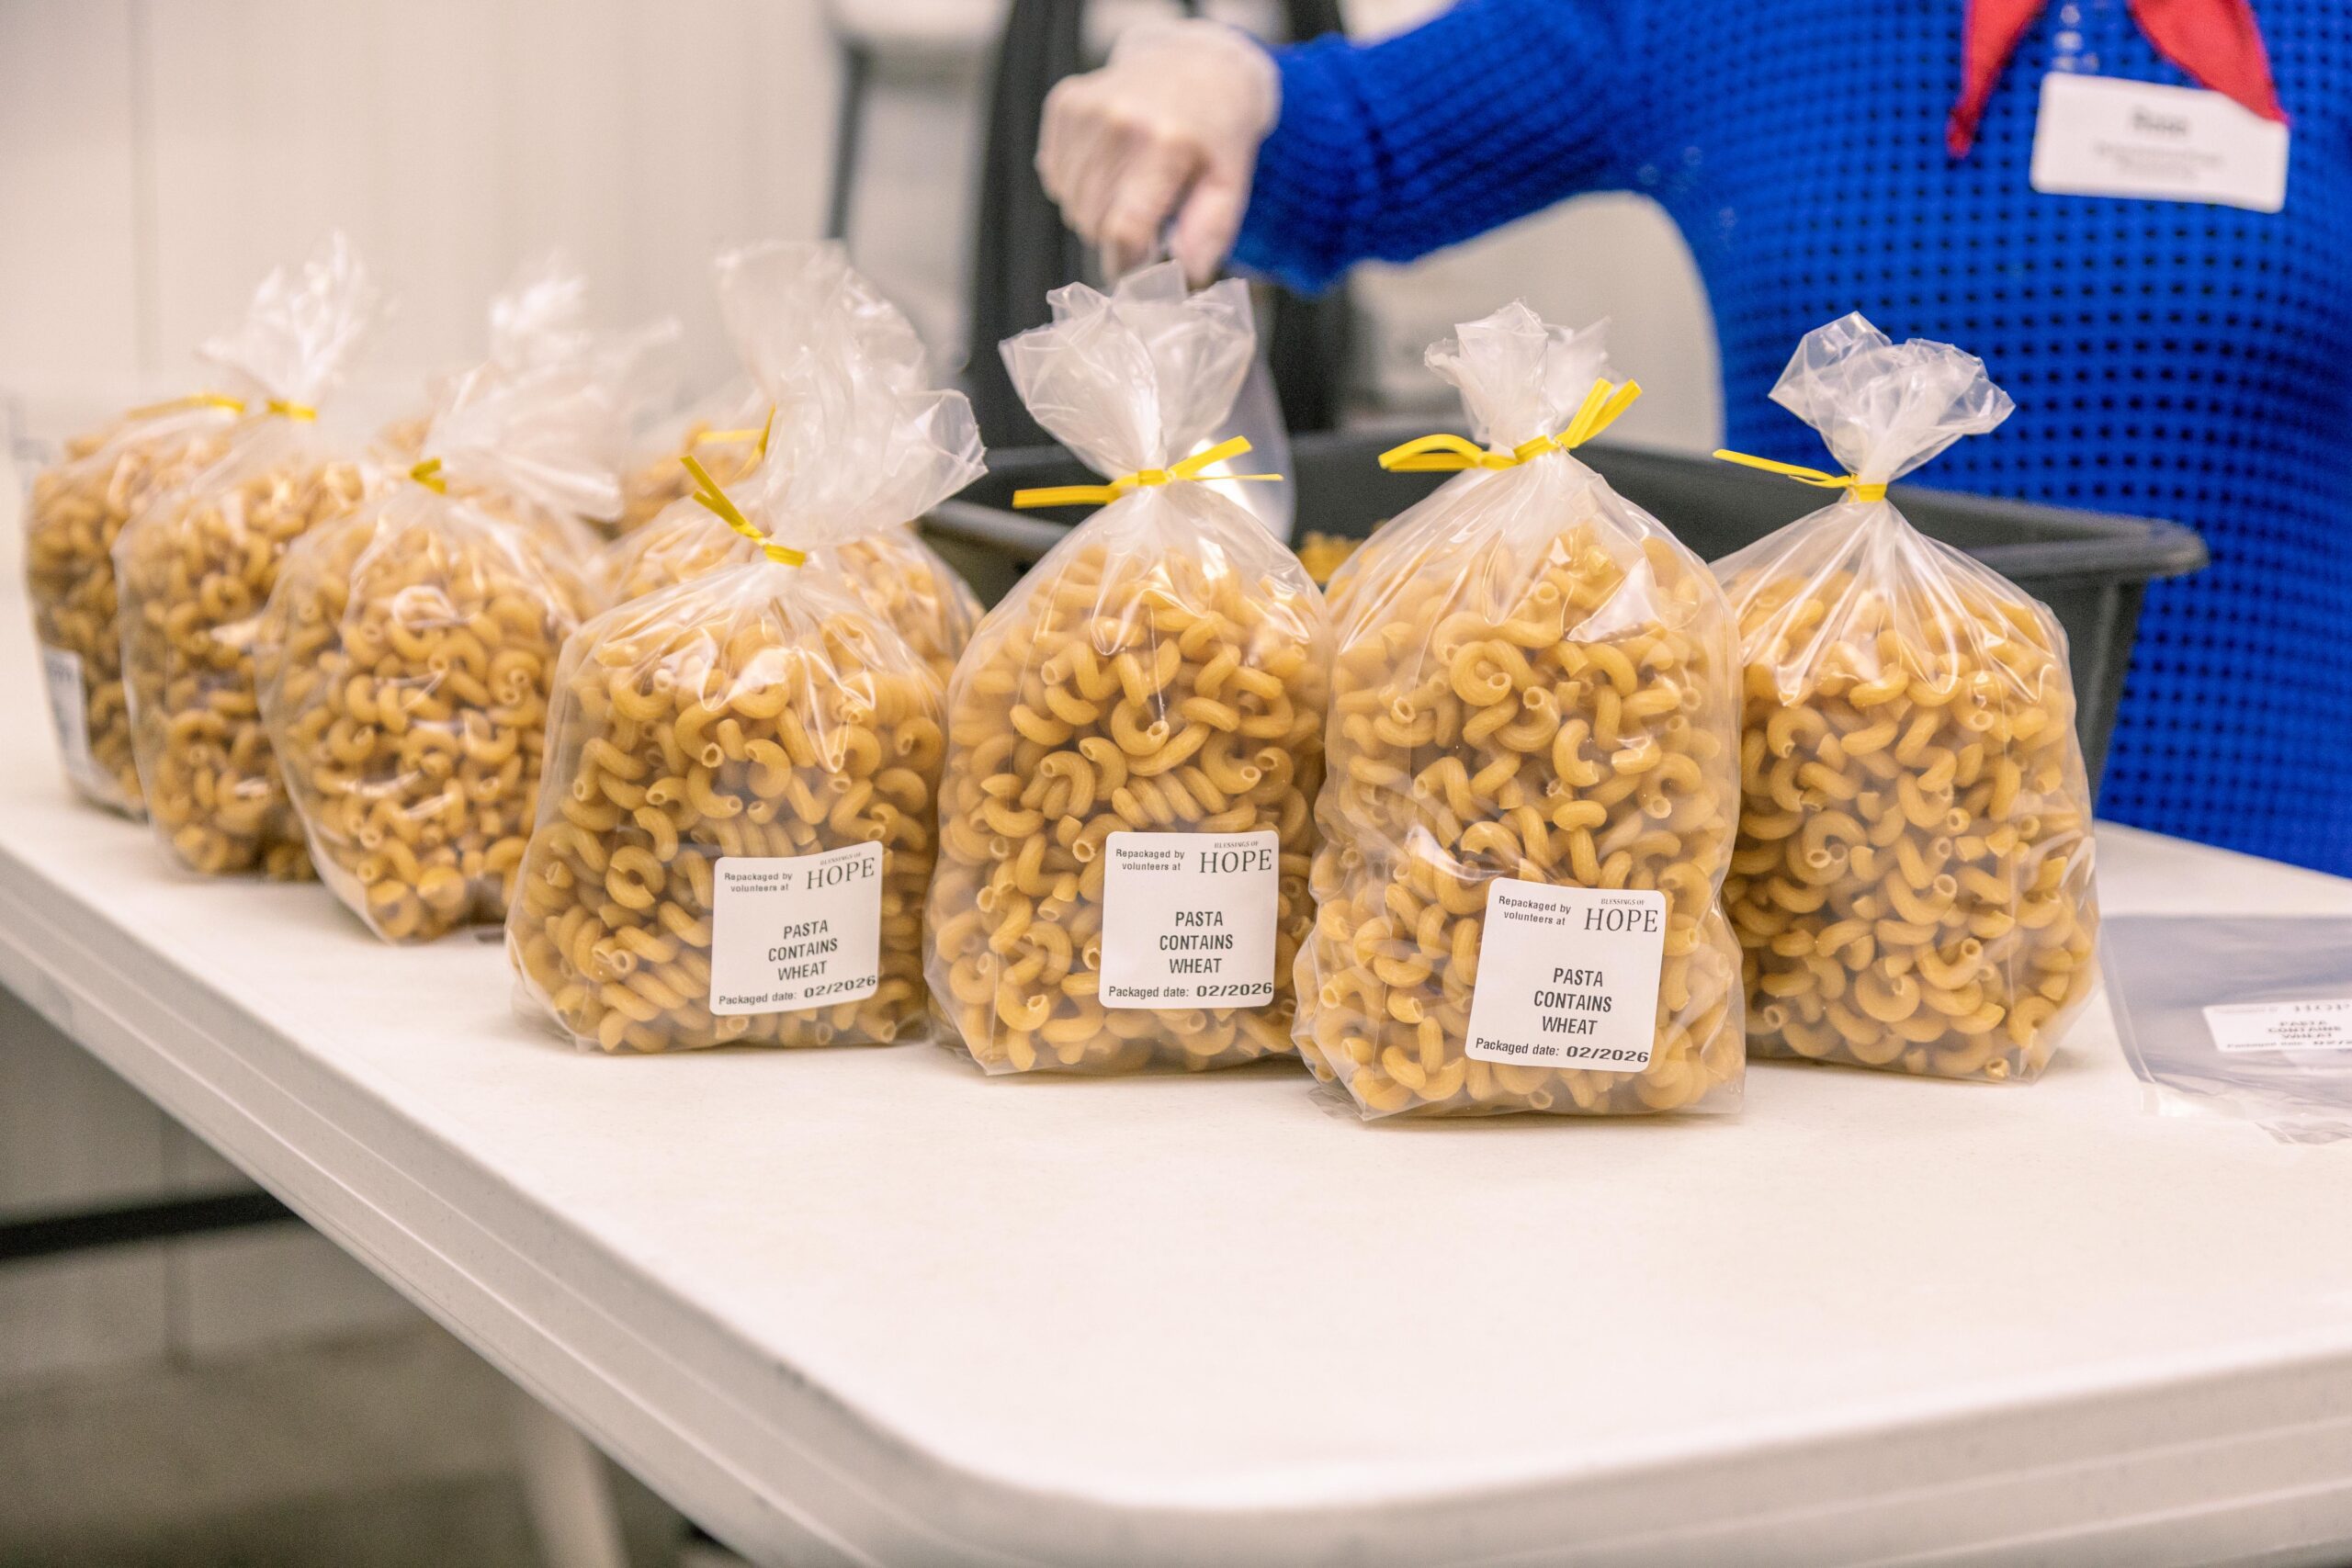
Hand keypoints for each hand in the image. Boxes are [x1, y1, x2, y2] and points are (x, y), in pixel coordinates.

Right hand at [1037, 19, 1280, 284]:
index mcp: (1165, 143)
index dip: (1126, 261)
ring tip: (1130, 185)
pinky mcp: (1064, 103)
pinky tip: (1110, 163)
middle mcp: (1118, 121)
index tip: (1139, 264)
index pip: (1122, 230)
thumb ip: (1210, 230)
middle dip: (1116, 233)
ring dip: (1097, 208)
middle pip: (1092, 221)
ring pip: (1070, 203)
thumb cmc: (1217, 134)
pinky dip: (1079, 182)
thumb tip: (1187, 272)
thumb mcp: (1231, 183)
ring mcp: (1085, 109)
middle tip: (1145, 215)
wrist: (1199, 64)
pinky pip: (1055, 175)